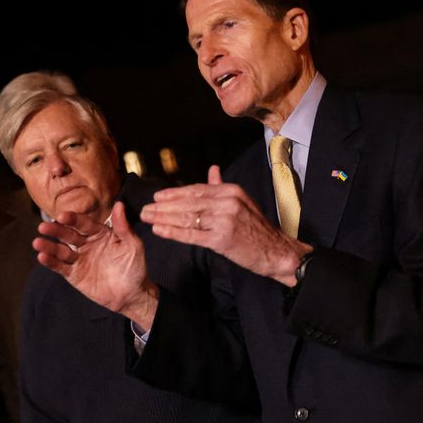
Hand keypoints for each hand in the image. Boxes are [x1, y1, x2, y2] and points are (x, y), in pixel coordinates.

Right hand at [33, 201, 158, 328]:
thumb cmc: (134, 266)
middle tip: (43, 226)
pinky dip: (51, 262)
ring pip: (61, 250)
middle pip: (69, 235)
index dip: (74, 219)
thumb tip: (120, 204)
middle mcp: (87, 244)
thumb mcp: (132, 245)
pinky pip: (61, 267)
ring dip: (49, 246)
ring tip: (37, 242)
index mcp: (101, 234)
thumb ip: (123, 226)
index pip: (84, 224)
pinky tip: (42, 256)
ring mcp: (80, 259)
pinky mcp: (74, 275)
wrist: (132, 293)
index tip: (63, 216)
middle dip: (56, 230)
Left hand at [140, 166, 311, 285]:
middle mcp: (228, 203)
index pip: (197, 190)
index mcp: (232, 191)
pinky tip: (159, 231)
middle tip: (145, 208)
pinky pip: (192, 235)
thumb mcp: (242, 202)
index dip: (175, 193)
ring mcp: (225, 221)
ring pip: (187, 218)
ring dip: (163, 218)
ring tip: (147, 218)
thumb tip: (212, 170)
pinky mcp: (222, 239)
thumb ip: (222, 187)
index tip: (158, 196)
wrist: (276, 252)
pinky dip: (173, 232)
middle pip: (189, 203)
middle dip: (164, 206)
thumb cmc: (258, 229)